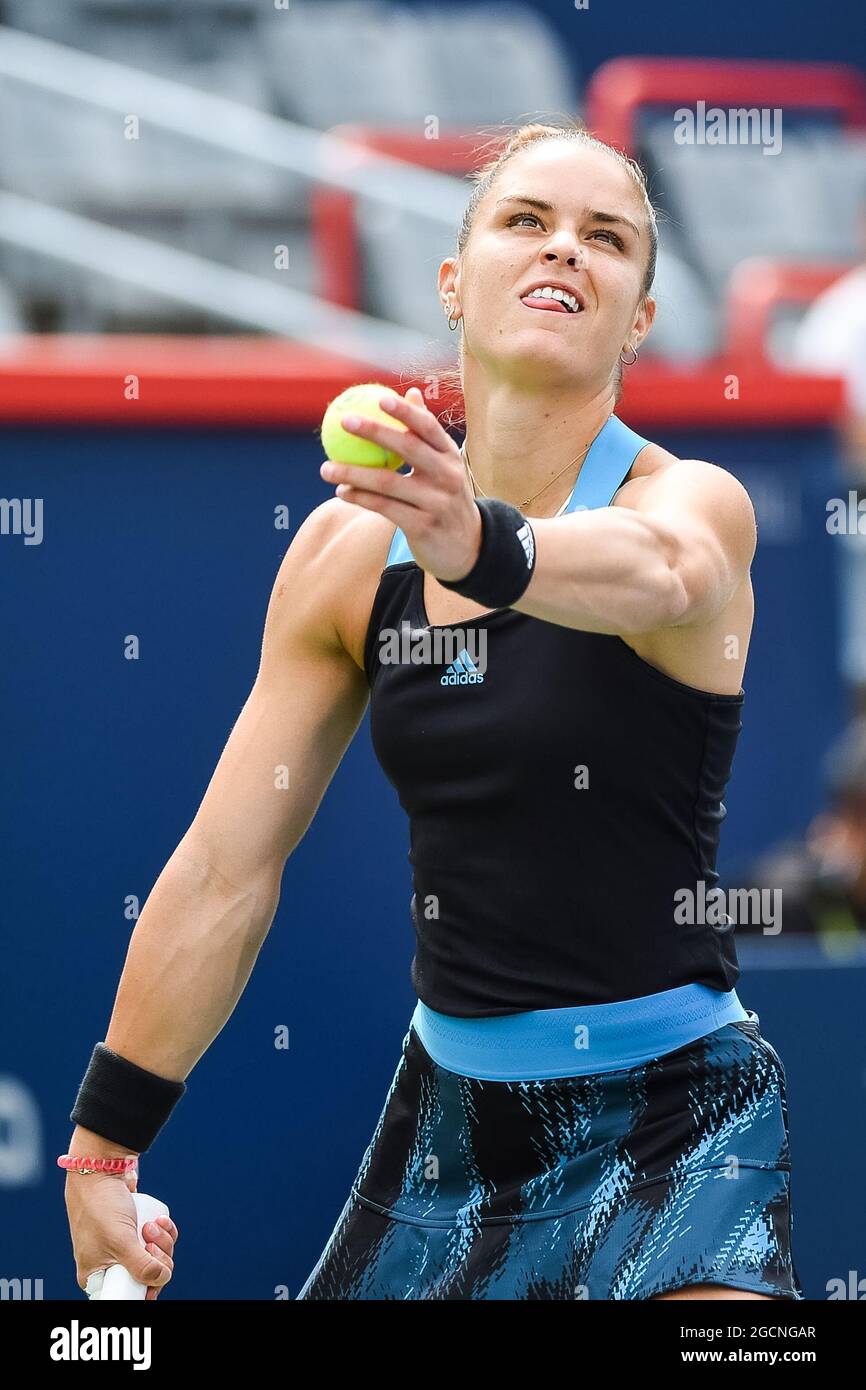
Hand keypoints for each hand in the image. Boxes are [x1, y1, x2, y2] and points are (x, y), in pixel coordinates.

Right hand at [65, 1166, 177, 1300]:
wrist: (102, 1169)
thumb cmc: (100, 1206)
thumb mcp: (120, 1241)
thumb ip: (141, 1266)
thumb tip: (160, 1279)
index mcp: (97, 1276)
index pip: (126, 1296)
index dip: (145, 1290)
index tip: (154, 1277)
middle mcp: (111, 1264)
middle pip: (147, 1278)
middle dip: (157, 1259)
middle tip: (150, 1243)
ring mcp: (126, 1246)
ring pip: (157, 1257)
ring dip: (162, 1242)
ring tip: (151, 1225)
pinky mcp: (138, 1230)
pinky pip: (160, 1240)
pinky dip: (164, 1231)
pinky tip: (159, 1221)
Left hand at [320, 386, 481, 580]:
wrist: (468, 547)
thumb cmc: (446, 497)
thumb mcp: (445, 465)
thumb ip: (427, 434)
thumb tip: (412, 392)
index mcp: (451, 456)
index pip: (428, 427)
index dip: (405, 411)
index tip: (380, 399)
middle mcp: (447, 476)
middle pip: (408, 448)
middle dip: (374, 431)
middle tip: (344, 421)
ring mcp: (436, 502)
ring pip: (387, 482)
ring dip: (353, 473)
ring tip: (326, 468)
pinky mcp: (423, 526)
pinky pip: (384, 508)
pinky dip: (360, 499)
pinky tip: (341, 493)